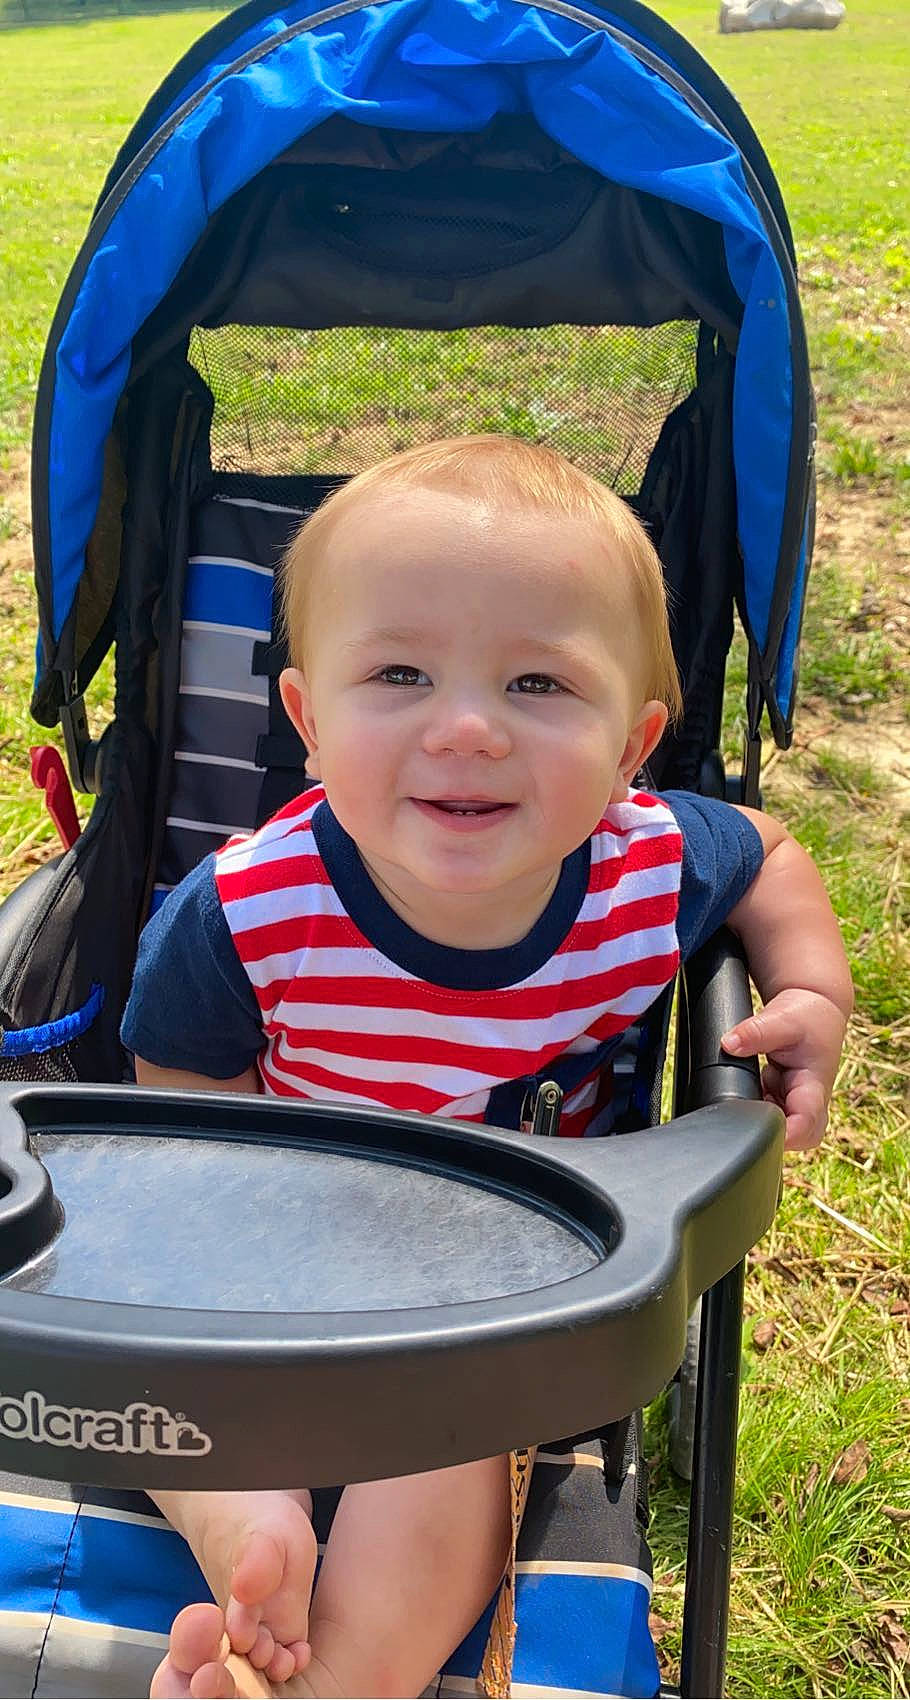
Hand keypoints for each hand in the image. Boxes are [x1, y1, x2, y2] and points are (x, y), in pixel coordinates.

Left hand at [720, 987, 848, 1150]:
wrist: (815, 1008)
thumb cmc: (807, 1015)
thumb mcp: (782, 1017)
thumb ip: (756, 1032)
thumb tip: (729, 1044)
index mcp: (815, 1085)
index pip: (807, 1123)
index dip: (787, 1135)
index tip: (762, 1132)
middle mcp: (809, 1101)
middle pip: (797, 1138)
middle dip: (772, 1131)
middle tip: (748, 1107)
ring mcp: (796, 1103)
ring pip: (780, 1129)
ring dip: (759, 1114)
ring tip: (754, 1082)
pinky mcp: (783, 1101)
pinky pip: (766, 1114)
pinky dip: (753, 1104)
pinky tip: (750, 1083)